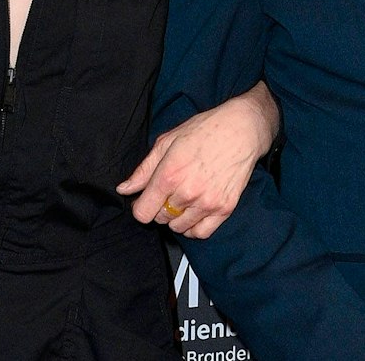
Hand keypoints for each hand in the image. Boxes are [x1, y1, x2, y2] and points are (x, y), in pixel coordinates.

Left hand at [116, 82, 279, 237]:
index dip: (140, 207)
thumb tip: (124, 189)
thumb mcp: (166, 142)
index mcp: (169, 174)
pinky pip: (201, 233)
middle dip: (159, 208)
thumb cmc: (203, 131)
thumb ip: (144, 170)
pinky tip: (194, 212)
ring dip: (176, 218)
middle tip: (169, 192)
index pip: (143, 212)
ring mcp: (207, 203)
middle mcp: (187, 192)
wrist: (240, 130)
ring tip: (183, 199)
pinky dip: (193, 227)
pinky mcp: (224, 209)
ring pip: (179, 228)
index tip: (145, 200)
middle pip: (160, 219)